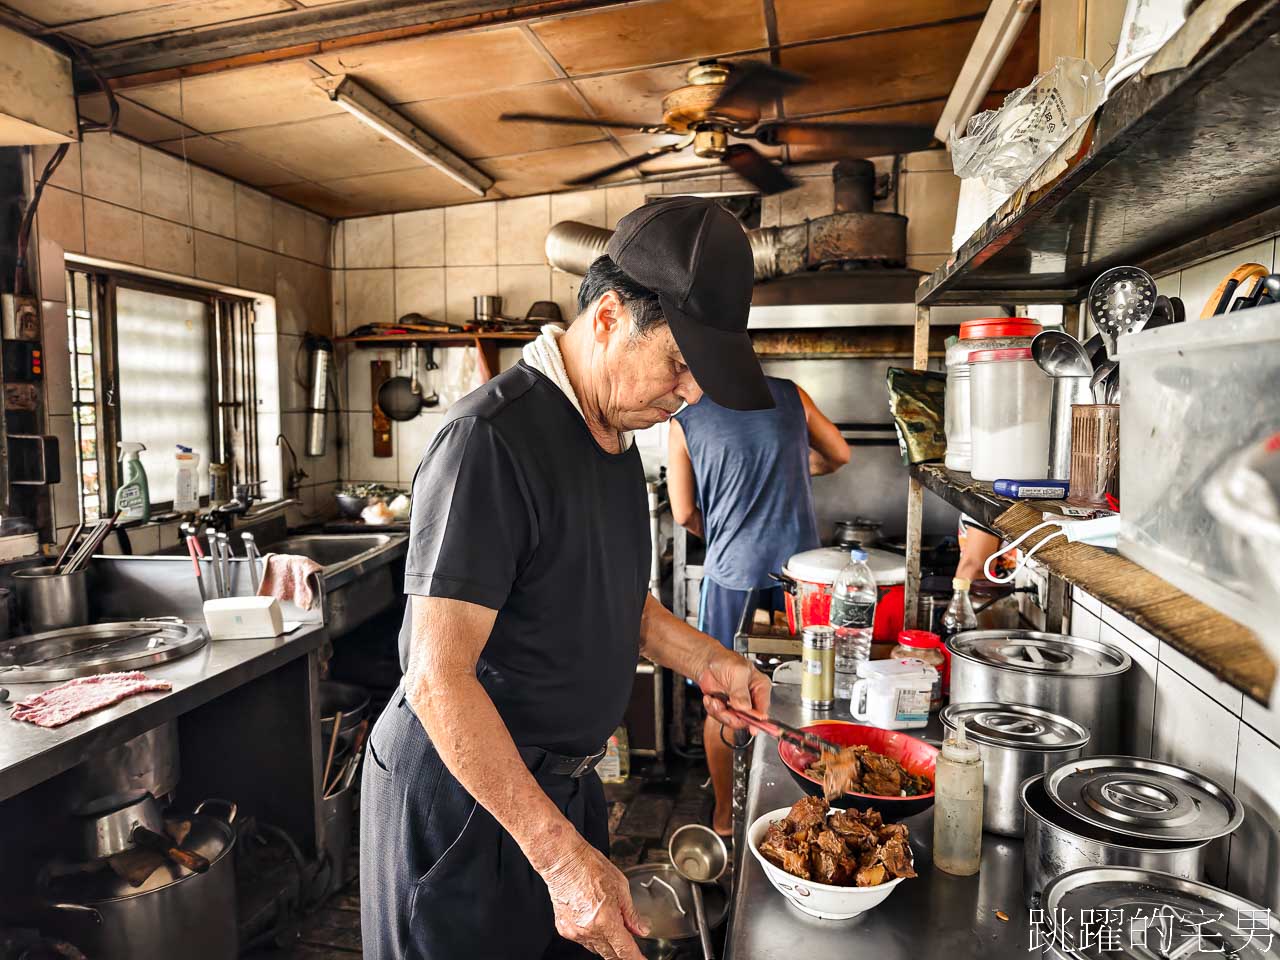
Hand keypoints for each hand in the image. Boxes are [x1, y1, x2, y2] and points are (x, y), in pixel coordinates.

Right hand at [541, 838, 648, 958]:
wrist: (563, 861)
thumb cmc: (589, 867)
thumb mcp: (620, 887)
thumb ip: (631, 913)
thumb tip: (641, 929)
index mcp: (606, 920)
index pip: (626, 951)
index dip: (636, 958)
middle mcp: (589, 931)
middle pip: (611, 955)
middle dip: (623, 954)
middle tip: (632, 948)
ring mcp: (575, 932)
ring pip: (597, 949)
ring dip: (608, 944)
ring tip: (612, 926)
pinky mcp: (565, 929)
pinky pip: (584, 940)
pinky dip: (593, 936)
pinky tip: (596, 921)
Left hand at [699, 648, 770, 731]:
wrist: (707, 662)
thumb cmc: (725, 661)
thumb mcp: (737, 672)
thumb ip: (741, 691)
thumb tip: (745, 707)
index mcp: (760, 687)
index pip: (763, 708)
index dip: (758, 720)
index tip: (752, 727)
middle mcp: (751, 698)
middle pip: (748, 719)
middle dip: (732, 716)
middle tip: (722, 707)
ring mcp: (739, 705)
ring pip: (734, 721)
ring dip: (721, 713)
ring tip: (715, 700)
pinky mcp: (727, 708)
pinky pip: (722, 718)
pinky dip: (713, 710)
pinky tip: (711, 699)